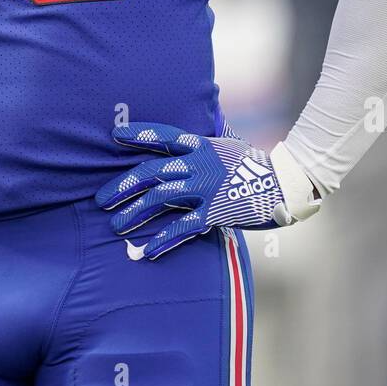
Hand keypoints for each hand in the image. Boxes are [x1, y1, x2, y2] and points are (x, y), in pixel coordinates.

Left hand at [95, 122, 320, 259]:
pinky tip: (148, 250)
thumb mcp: (227, 149)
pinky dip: (163, 239)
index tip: (116, 135)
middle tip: (101, 200)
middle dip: (124, 185)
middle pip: (153, 171)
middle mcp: (200, 164)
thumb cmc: (255, 168)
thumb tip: (180, 150)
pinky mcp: (215, 212)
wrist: (285, 185)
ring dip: (135, 213)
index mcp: (202, 146)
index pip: (165, 137)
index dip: (140, 134)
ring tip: (116, 225)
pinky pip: (183, 227)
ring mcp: (207, 188)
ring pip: (160, 199)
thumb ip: (202, 150)